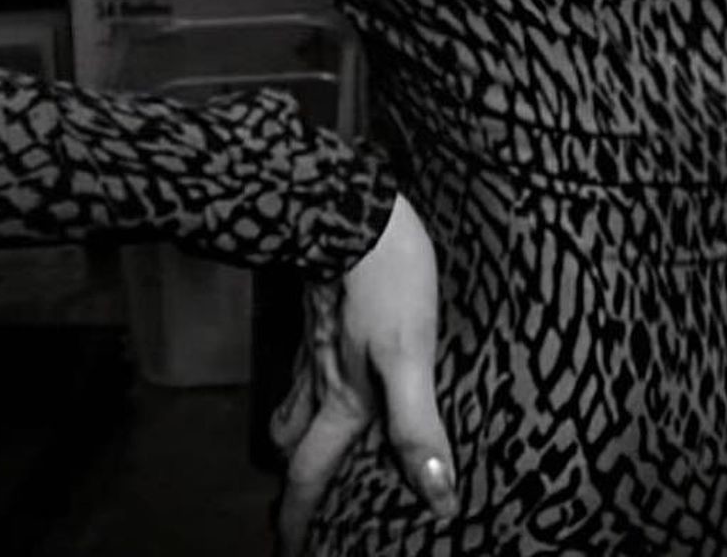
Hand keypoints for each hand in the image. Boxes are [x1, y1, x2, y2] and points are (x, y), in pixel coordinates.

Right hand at [269, 192, 457, 556]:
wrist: (348, 204)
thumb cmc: (385, 279)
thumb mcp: (410, 356)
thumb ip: (417, 426)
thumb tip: (438, 497)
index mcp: (343, 399)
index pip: (311, 473)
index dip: (299, 518)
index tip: (288, 549)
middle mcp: (321, 377)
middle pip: (293, 441)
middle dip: (294, 477)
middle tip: (298, 504)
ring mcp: (315, 340)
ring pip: (294, 398)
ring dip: (296, 431)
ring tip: (307, 446)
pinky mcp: (321, 306)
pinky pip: (306, 361)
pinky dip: (309, 383)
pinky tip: (330, 369)